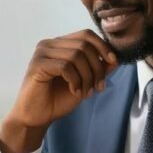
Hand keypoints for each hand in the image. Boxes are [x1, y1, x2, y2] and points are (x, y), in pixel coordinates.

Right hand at [0, 30, 117, 152]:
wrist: (36, 117)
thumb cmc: (57, 99)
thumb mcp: (84, 82)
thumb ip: (98, 69)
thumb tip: (115, 59)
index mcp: (60, 44)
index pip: (86, 35)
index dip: (103, 46)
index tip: (113, 62)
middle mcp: (49, 44)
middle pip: (84, 45)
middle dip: (97, 67)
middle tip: (98, 87)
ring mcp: (42, 53)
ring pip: (76, 55)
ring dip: (87, 77)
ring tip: (85, 92)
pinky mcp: (37, 65)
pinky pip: (65, 66)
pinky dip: (75, 80)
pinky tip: (75, 91)